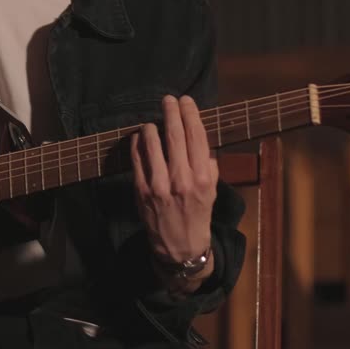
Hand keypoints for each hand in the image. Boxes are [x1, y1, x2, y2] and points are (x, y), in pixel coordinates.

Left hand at [130, 95, 217, 287]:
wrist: (180, 248)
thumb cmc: (198, 216)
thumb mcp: (212, 192)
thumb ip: (208, 166)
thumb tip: (200, 141)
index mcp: (203, 178)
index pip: (197, 136)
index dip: (190, 114)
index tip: (186, 101)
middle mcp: (182, 179)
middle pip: (175, 134)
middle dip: (171, 112)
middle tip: (168, 99)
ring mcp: (159, 185)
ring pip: (152, 142)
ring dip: (152, 127)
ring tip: (153, 123)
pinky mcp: (141, 190)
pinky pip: (137, 158)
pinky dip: (138, 144)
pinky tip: (140, 138)